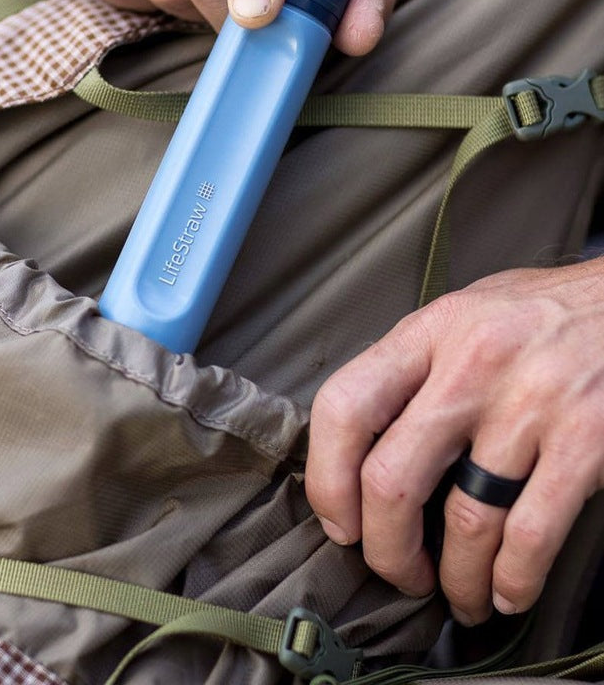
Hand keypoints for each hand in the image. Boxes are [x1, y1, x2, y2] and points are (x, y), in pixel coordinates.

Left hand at [305, 258, 603, 624]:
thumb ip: (417, 365)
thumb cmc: (546, 311)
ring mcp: (530, 402)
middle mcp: (471, 363)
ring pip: (464, 522)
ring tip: (461, 595)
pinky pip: (530, 535)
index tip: (341, 523)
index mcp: (431, 330)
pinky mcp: (585, 440)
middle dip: (386, 550)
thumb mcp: (468, 312)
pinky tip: (508, 591)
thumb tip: (364, 441)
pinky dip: (513, 581)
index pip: (344, 406)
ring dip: (456, 580)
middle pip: (391, 480)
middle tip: (400, 572)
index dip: (327, 480)